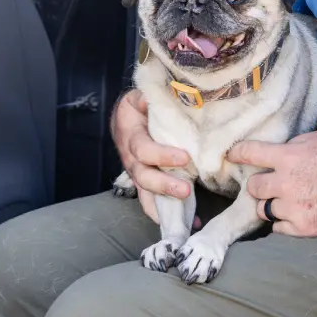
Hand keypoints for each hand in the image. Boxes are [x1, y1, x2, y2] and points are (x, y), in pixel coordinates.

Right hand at [111, 90, 199, 226]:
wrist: (128, 113)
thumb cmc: (142, 103)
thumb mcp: (143, 95)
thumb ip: (152, 97)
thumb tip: (165, 94)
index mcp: (131, 133)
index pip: (142, 148)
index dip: (160, 155)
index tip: (183, 158)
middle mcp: (131, 156)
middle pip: (142, 175)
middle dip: (163, 185)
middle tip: (186, 190)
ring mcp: (137, 170)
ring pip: (145, 191)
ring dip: (165, 203)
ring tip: (188, 214)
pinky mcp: (145, 179)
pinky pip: (150, 199)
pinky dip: (164, 212)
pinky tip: (187, 223)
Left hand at [226, 129, 316, 236]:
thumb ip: (296, 144)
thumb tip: (280, 151)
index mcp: (289, 156)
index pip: (250, 153)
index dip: (237, 154)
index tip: (231, 156)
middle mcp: (286, 183)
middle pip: (253, 188)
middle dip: (258, 185)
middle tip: (267, 185)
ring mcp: (294, 208)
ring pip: (263, 210)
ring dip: (270, 205)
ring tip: (283, 202)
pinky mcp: (304, 227)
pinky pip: (278, 229)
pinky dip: (283, 223)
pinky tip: (295, 215)